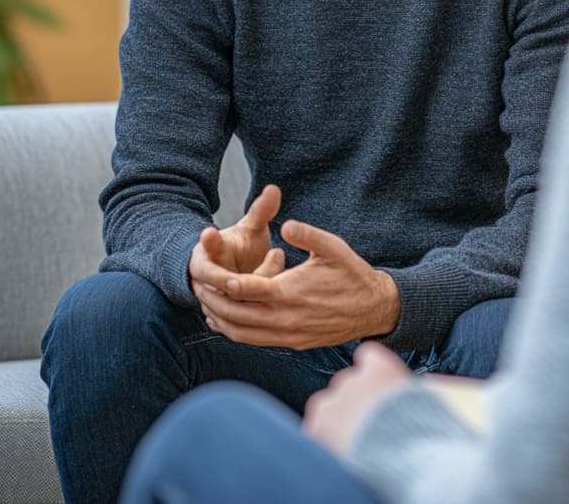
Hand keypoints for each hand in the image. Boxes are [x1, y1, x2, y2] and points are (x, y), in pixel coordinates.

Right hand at [189, 184, 283, 313]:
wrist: (229, 271)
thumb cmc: (241, 246)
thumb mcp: (251, 228)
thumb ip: (261, 212)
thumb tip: (274, 188)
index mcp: (209, 250)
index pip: (207, 246)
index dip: (209, 241)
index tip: (209, 233)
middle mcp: (204, 275)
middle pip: (216, 280)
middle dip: (226, 282)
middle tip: (239, 282)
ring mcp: (208, 297)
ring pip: (229, 301)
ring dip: (250, 295)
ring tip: (275, 274)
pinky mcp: (217, 315)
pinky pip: (232, 320)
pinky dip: (248, 317)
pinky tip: (266, 313)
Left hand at [196, 219, 400, 348]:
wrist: (373, 309)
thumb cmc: (352, 273)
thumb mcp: (332, 247)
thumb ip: (307, 235)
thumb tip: (285, 224)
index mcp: (291, 293)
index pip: (247, 289)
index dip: (223, 281)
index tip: (206, 270)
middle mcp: (286, 318)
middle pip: (237, 315)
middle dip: (213, 301)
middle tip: (195, 287)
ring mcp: (288, 335)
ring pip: (242, 333)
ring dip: (221, 320)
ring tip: (204, 303)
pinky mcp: (292, 343)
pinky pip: (255, 341)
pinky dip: (235, 332)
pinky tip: (226, 320)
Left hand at [304, 341, 410, 454]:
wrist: (409, 456)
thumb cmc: (425, 431)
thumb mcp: (421, 401)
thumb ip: (402, 392)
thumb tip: (406, 398)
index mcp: (380, 367)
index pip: (367, 357)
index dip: (370, 375)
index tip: (375, 391)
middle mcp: (352, 377)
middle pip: (346, 385)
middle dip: (353, 403)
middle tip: (368, 427)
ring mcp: (332, 401)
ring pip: (327, 406)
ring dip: (336, 421)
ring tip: (355, 443)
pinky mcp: (318, 426)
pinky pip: (316, 429)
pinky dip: (325, 441)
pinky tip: (343, 453)